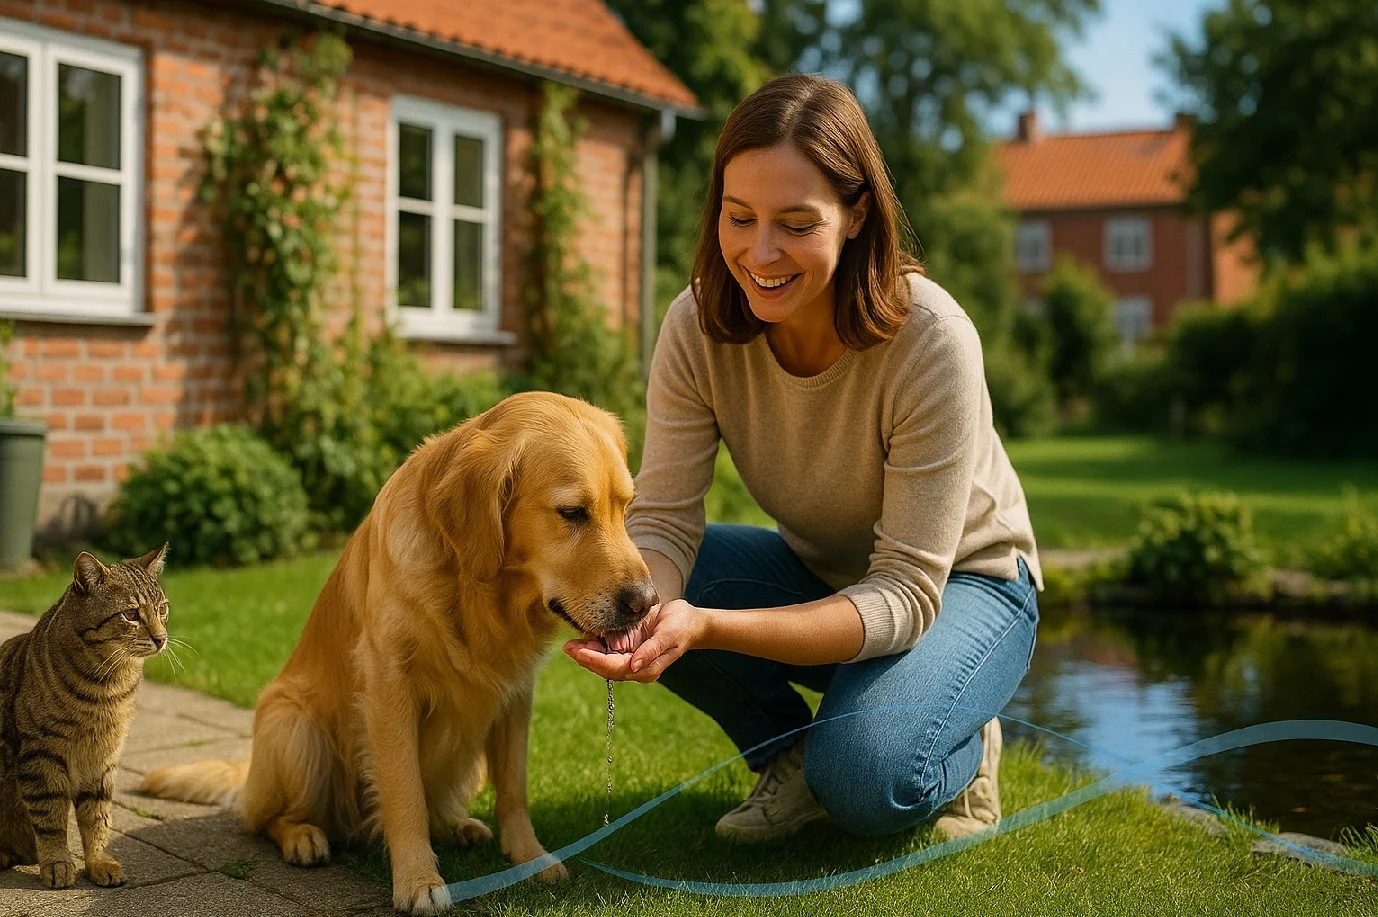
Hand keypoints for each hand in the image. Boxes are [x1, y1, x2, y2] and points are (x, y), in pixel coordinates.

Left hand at [562, 599, 704, 682]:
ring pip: (604, 659)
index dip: (595, 661)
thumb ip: (651, 651)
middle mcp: (636, 666)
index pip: (615, 668)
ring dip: (587, 652)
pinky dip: (595, 643)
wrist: (690, 620)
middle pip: (605, 667)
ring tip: (572, 643)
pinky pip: (608, 649)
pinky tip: (585, 635)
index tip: (579, 652)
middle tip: (568, 647)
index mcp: (646, 668)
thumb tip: (634, 666)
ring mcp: (631, 657)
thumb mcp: (668, 635)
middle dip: (586, 658)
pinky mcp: (629, 646)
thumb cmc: (681, 626)